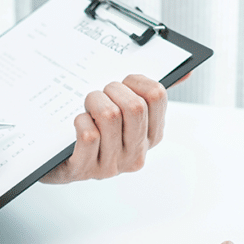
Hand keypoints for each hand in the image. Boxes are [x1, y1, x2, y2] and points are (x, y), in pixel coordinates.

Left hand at [40, 74, 167, 183]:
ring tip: (88, 106)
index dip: (136, 80)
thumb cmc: (96, 132)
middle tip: (101, 93)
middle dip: (112, 90)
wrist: (58, 163)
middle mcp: (135, 153)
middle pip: (135, 107)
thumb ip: (151, 96)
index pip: (157, 96)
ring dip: (93, 101)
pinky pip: (89, 135)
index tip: (123, 82)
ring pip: (110, 117)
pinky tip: (78, 123)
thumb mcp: (125, 115)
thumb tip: (184, 74)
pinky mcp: (85, 169)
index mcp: (151, 136)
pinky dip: (80, 121)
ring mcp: (111, 164)